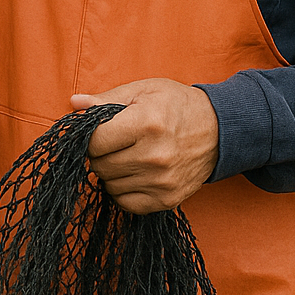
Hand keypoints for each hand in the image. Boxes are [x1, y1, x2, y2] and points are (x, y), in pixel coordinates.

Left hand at [70, 79, 218, 213]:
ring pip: (110, 185)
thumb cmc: (176, 105)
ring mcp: (162, 181)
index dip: (89, 136)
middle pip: (100, 165)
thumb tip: (75, 104)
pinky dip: (123, 190)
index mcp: (147, 123)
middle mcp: (155, 156)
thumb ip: (106, 99)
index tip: (98, 131)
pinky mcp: (168, 199)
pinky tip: (133, 173)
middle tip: (113, 143)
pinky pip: (126, 203)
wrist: (219, 130)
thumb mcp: (143, 90)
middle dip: (99, 154)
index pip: (95, 141)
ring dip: (110, 172)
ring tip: (126, 155)